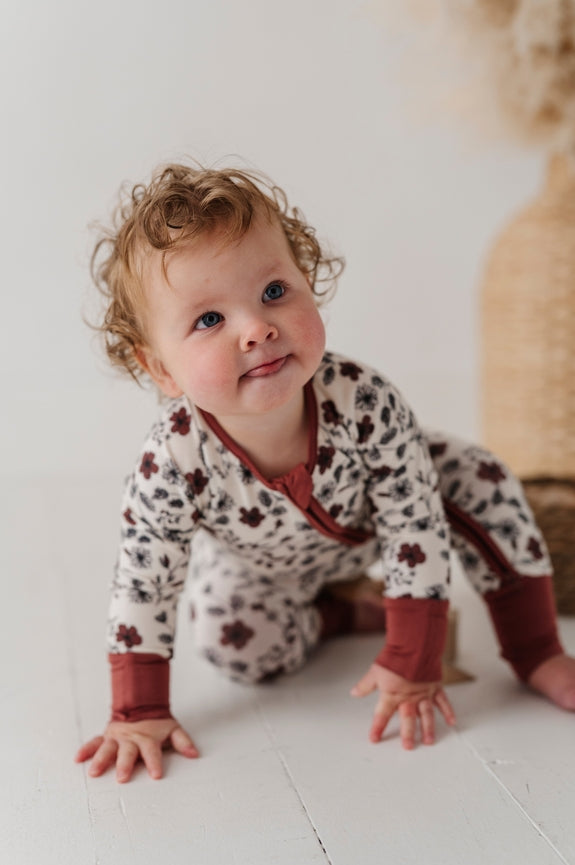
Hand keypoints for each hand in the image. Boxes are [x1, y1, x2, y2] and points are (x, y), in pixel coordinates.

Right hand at [75, 717, 198, 782]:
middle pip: (127, 752)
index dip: (155, 762)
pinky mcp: (106, 735)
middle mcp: (130, 738)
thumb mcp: (172, 728)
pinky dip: (86, 749)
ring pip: (108, 748)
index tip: (156, 775)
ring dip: (101, 760)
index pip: (152, 751)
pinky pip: (94, 742)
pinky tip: (78, 758)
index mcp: (147, 737)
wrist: (140, 704)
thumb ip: (183, 741)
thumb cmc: (157, 723)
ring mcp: (116, 737)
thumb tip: (194, 754)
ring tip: (94, 772)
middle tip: (122, 778)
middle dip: (125, 764)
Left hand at [351, 663, 455, 748]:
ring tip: (428, 741)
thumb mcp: (375, 672)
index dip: (377, 727)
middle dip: (407, 734)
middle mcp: (409, 698)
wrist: (413, 646)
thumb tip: (354, 693)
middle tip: (408, 747)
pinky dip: (448, 711)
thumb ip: (365, 685)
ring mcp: (423, 693)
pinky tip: (452, 722)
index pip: (383, 715)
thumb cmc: (395, 657)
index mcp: (392, 695)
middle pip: (408, 720)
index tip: (374, 739)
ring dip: (428, 728)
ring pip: (426, 715)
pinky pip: (443, 701)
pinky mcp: (434, 687)